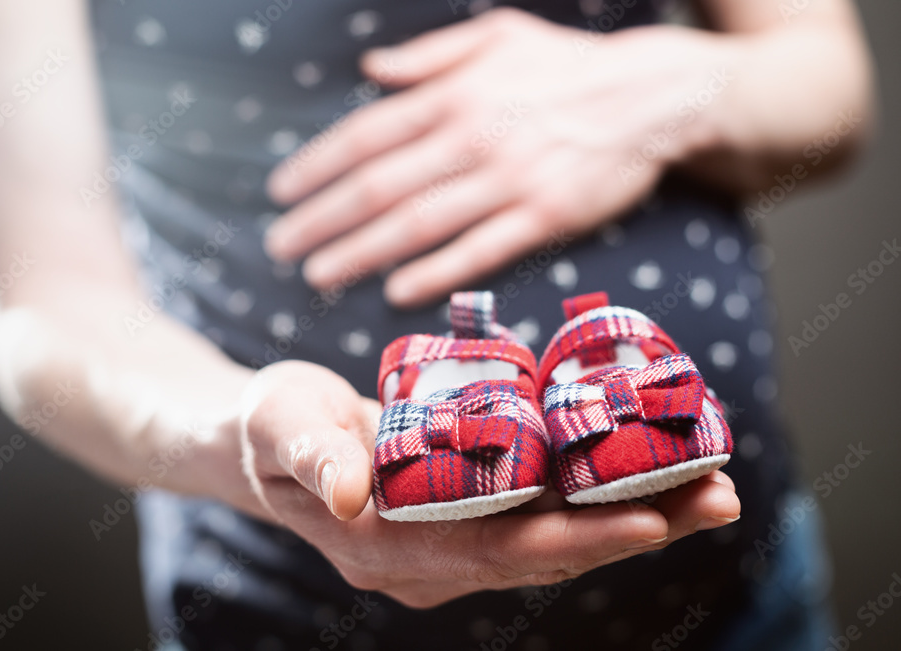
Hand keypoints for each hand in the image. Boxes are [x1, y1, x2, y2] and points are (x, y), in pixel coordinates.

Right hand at [237, 360, 740, 607]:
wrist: (264, 438)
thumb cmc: (269, 425)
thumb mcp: (278, 426)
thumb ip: (311, 458)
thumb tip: (345, 496)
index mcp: (389, 547)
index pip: (496, 551)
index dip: (575, 537)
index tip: (653, 517)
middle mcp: (431, 559)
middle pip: (547, 550)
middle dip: (635, 526)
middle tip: (719, 497)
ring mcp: (452, 542)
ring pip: (556, 536)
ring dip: (634, 513)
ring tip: (711, 484)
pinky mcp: (466, 515)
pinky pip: (543, 513)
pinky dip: (600, 495)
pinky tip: (649, 470)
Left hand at [265, 8, 736, 307]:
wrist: (652, 94)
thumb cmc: (566, 64)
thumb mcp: (498, 34)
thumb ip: (430, 55)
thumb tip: (372, 69)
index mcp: (456, 94)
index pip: (367, 135)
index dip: (317, 166)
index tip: (280, 192)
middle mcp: (474, 138)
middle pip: (381, 186)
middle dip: (323, 219)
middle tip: (280, 246)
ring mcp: (509, 181)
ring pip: (420, 224)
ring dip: (363, 252)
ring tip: (319, 275)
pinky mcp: (545, 217)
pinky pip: (479, 251)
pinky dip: (435, 272)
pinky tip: (396, 291)